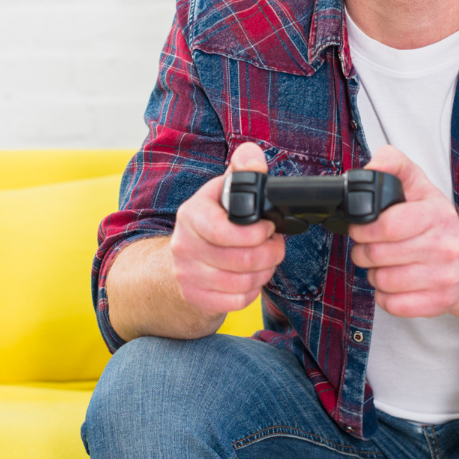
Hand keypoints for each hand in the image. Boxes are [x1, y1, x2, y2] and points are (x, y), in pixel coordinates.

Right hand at [169, 142, 285, 314]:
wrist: (182, 258)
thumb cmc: (211, 221)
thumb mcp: (222, 191)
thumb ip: (243, 170)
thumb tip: (252, 156)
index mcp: (191, 214)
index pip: (223, 231)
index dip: (255, 233)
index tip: (268, 228)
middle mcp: (183, 244)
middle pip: (239, 261)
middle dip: (270, 254)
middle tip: (276, 246)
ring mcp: (186, 273)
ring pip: (241, 283)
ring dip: (264, 273)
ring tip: (267, 262)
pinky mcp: (193, 296)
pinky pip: (235, 301)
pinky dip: (251, 292)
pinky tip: (252, 279)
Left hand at [348, 145, 458, 317]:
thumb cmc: (436, 222)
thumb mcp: (417, 184)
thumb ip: (392, 163)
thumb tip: (371, 167)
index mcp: (438, 215)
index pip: (387, 225)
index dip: (363, 227)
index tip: (360, 226)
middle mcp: (446, 247)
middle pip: (378, 254)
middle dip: (363, 250)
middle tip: (368, 245)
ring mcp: (445, 278)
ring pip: (383, 281)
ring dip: (373, 272)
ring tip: (383, 262)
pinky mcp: (439, 303)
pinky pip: (392, 304)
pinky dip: (384, 294)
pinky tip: (394, 281)